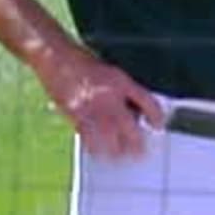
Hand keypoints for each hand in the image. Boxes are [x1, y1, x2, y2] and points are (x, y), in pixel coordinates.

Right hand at [39, 48, 161, 158]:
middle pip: (129, 126)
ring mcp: (92, 107)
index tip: (158, 125)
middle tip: (140, 152)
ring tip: (120, 157)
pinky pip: (88, 137)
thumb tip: (133, 111)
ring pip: (110, 138)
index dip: (156, 115)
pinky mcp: (75, 114)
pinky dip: (94, 147)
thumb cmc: (80, 60)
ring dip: (116, 150)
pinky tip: (97, 152)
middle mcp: (109, 96)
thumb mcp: (109, 71)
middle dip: (136, 143)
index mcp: (120, 81)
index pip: (146, 101)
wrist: (55, 57)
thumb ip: (122, 90)